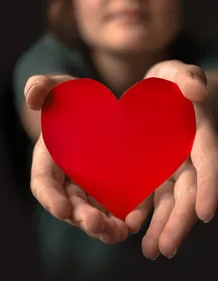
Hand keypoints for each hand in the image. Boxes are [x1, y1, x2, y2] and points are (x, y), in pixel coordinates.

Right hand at [25, 74, 128, 243]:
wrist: (102, 109)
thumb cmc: (73, 98)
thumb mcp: (58, 86)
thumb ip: (42, 86)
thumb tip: (32, 97)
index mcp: (48, 161)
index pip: (43, 183)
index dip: (50, 197)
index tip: (60, 209)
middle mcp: (67, 182)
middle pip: (70, 207)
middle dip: (81, 217)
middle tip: (94, 223)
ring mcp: (90, 190)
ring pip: (94, 216)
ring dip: (104, 228)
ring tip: (117, 233)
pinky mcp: (115, 192)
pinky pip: (119, 212)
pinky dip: (125, 221)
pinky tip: (136, 223)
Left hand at [130, 60, 217, 259]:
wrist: (154, 94)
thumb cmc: (169, 82)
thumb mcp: (176, 73)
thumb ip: (186, 77)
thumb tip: (196, 90)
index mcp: (199, 136)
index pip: (208, 163)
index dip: (210, 187)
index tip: (206, 213)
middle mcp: (187, 158)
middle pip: (188, 194)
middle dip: (179, 222)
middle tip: (168, 249)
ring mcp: (170, 169)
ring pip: (168, 202)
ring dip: (161, 227)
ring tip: (151, 251)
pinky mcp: (150, 174)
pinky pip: (148, 196)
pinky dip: (142, 212)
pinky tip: (129, 229)